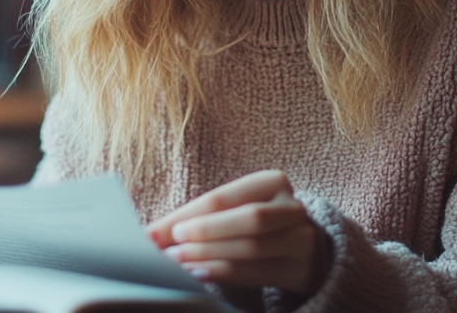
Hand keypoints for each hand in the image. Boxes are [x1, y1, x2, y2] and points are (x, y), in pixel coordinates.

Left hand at [146, 170, 327, 295]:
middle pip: (248, 219)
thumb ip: (200, 217)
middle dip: (205, 233)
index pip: (223, 198)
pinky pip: (257, 272)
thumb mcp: (236, 209)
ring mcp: (301, 239)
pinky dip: (224, 274)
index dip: (187, 215)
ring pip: (251, 248)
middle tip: (171, 246)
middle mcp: (292, 207)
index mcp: (272, 181)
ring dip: (210, 256)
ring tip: (180, 262)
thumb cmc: (257, 224)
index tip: (155, 232)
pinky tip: (201, 275)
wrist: (305, 249)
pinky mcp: (300, 268)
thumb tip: (151, 234)